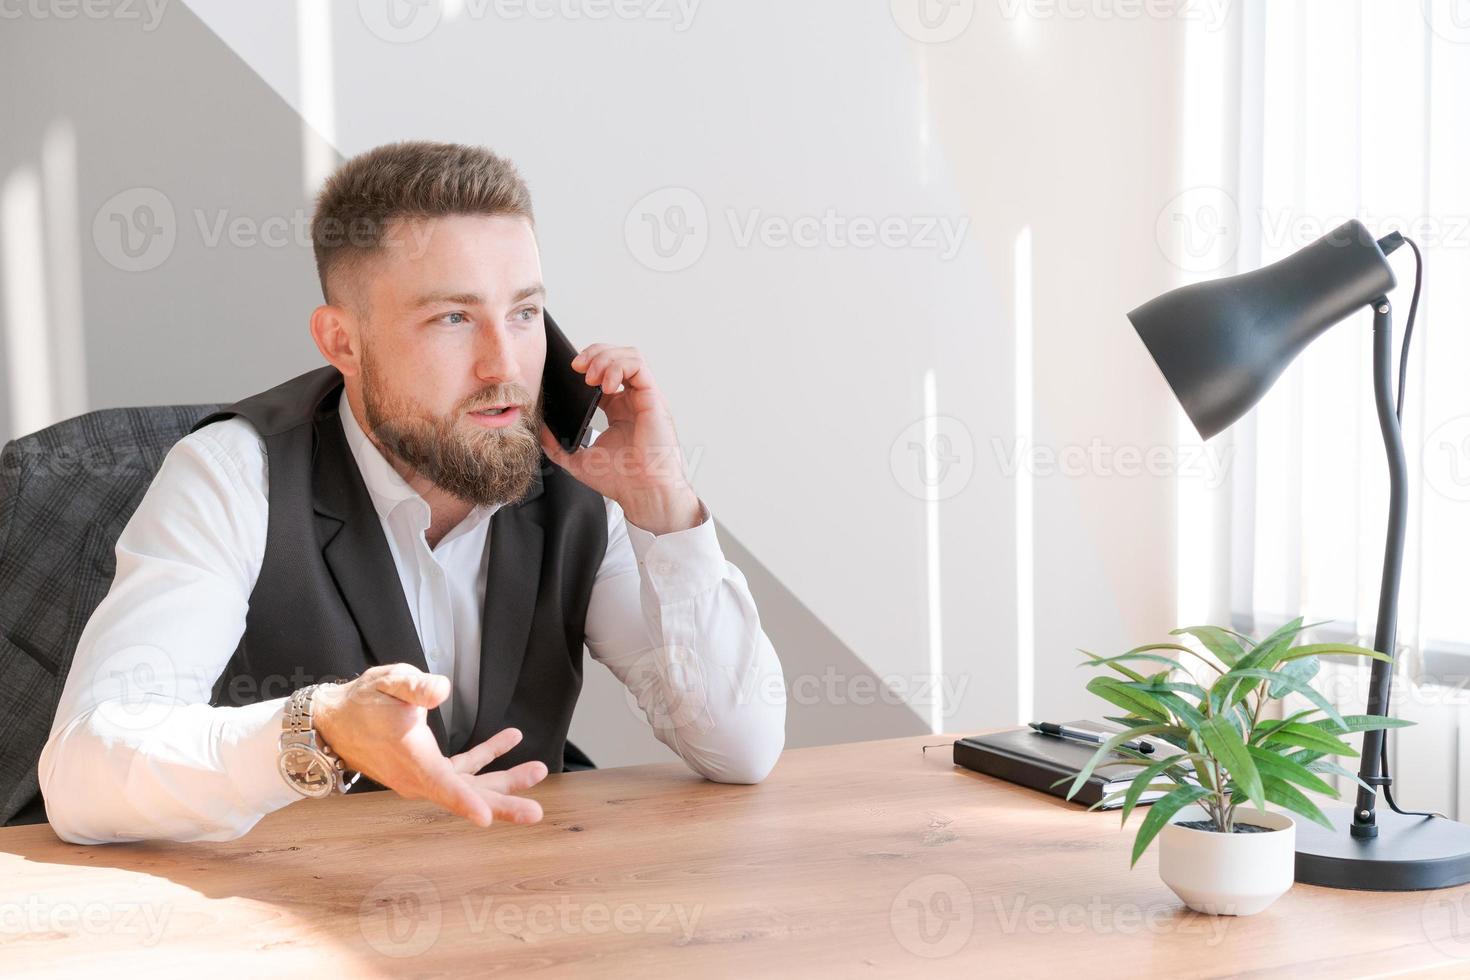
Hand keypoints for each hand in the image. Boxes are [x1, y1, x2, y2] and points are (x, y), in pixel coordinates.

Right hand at [311, 664, 546, 826]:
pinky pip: (463, 771)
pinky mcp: (428, 769)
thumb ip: (415, 686)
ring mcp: (426, 776)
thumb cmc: (362, 702)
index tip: (487, 819)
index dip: (465, 803)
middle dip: (502, 805)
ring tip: (538, 770)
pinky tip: (509, 740)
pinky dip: (487, 758)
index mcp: (412, 760)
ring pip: (470, 786)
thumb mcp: (387, 683)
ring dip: (504, 781)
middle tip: (536, 814)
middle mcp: (420, 778)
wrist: (336, 721)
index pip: (442, 785)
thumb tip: (441, 690)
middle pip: (465, 797)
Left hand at [539, 344, 702, 534]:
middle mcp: (633, 400)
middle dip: (593, 354)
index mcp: (619, 410)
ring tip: (590, 376)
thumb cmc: (622, 481)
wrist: (643, 493)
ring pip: (629, 356)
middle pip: (616, 358)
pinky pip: (638, 365)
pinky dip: (618, 366)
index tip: (569, 372)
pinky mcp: (653, 398)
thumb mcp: (578, 460)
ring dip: (604, 357)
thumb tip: (539, 430)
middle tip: (576, 366)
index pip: (604, 374)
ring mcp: (644, 398)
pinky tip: (604, 385)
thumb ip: (558, 446)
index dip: (587, 366)